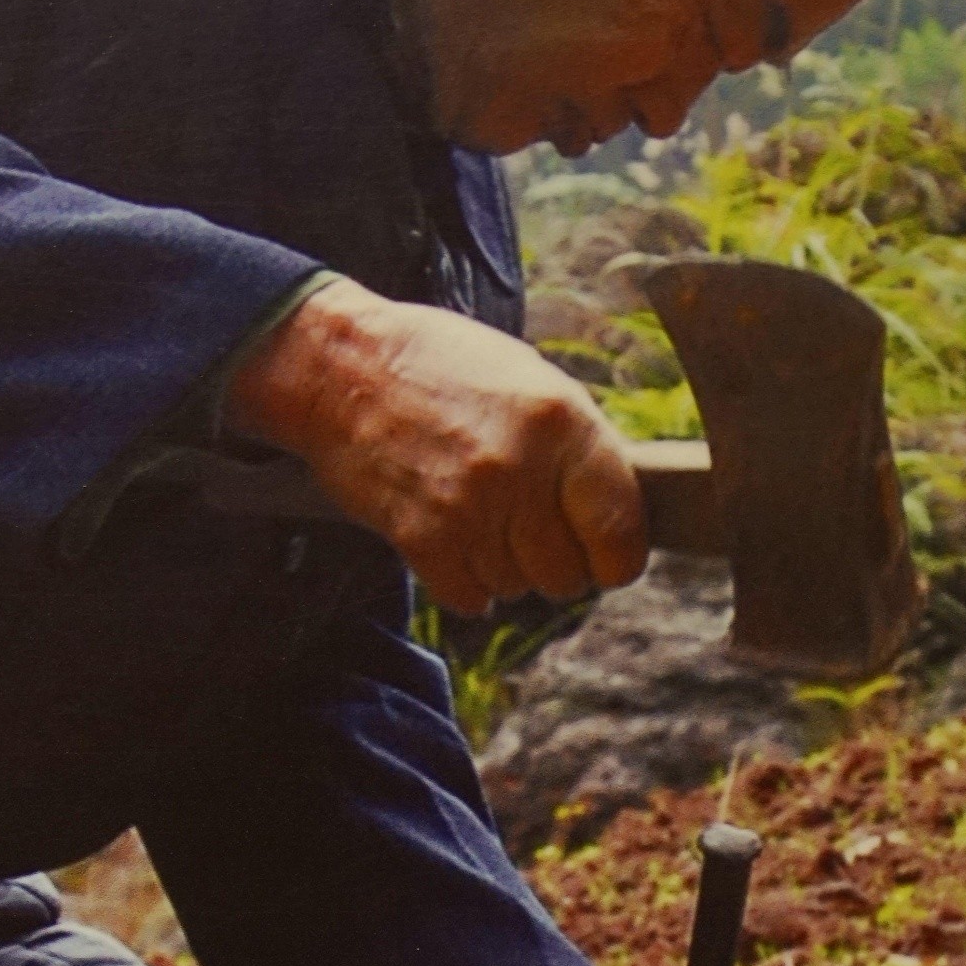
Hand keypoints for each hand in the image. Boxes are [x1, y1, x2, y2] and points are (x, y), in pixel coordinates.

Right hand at [221, 275, 646, 615]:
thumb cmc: (445, 368)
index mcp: (562, 422)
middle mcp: (520, 469)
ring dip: (505, 566)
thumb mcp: (531, 380)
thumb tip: (620, 515)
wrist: (344, 367)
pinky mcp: (422, 538)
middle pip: (568, 574)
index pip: (619, 528)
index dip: (619, 558)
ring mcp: (469, 508)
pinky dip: (466, 582)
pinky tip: (453, 538)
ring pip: (517, 587)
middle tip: (530, 531)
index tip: (609, 562)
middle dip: (555, 564)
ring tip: (478, 514)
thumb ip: (578, 446)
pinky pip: (470, 597)